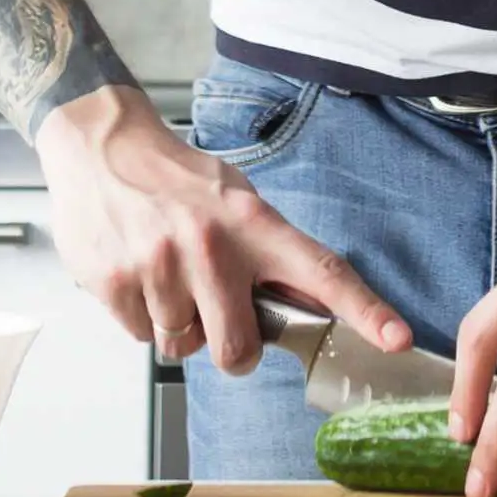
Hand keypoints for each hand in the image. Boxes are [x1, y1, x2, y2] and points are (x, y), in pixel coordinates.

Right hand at [34, 84, 409, 372]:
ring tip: (168, 276)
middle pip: (238, 350)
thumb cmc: (175, 180)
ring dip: (179, 325)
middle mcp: (210, 246)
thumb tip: (304, 308)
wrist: (100, 146)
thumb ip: (267, 254)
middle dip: (230, 348)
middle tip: (217, 315)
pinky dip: (141, 316)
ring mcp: (159, 267)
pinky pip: (141, 336)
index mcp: (252, 223)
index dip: (364, 310)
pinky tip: (138, 274)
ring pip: (182, 346)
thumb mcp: (235, 201)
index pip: (320, 270)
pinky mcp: (116, 283)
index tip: (396, 339)